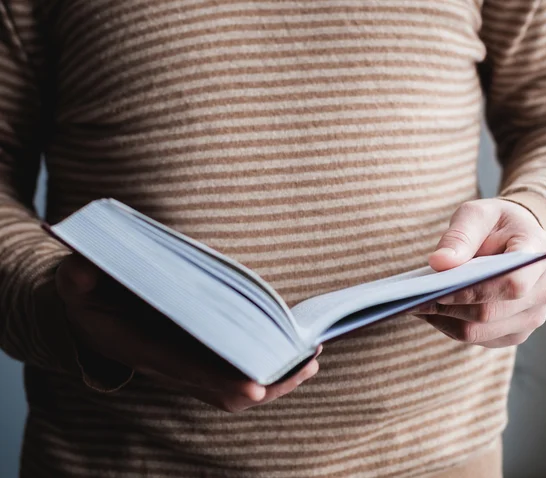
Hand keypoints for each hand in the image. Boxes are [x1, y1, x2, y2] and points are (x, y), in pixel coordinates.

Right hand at [56, 254, 319, 411]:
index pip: (185, 370)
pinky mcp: (198, 358)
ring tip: (309, 358)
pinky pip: (236, 373)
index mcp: (140, 347)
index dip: (219, 380)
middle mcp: (167, 364)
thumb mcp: (75, 281)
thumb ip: (78, 276)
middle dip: (265, 384)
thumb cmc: (88, 293)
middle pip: (221, 390)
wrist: (91, 313)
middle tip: (305, 364)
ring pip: (234, 387)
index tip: (256, 387)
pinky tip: (294, 352)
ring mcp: (185, 365)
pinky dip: (268, 368)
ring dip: (275, 379)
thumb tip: (82, 269)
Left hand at [415, 198, 545, 347]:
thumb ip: (460, 235)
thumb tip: (439, 263)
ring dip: (443, 320)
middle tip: (411, 298)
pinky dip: (448, 326)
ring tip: (414, 304)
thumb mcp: (478, 214)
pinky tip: (429, 311)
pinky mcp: (514, 333)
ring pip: (479, 332)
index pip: (511, 283)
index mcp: (539, 257)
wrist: (517, 240)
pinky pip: (477, 339)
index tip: (438, 288)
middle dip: (447, 307)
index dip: (473, 290)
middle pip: (490, 313)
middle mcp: (543, 292)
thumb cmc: (496, 224)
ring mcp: (531, 317)